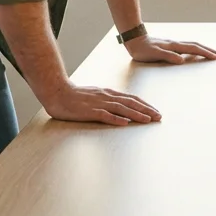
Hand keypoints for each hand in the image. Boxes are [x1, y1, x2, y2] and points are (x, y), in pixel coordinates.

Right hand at [40, 82, 161, 125]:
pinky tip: (125, 123)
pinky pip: (105, 115)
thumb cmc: (75, 96)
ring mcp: (98, 103)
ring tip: (148, 120)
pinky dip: (116, 119)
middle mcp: (106, 96)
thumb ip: (108, 101)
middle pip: (130, 103)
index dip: (144, 104)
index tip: (155, 111)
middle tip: (159, 117)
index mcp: (108, 93)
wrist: (57, 92)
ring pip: (121, 109)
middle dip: (146, 110)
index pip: (131, 98)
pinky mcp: (89, 111)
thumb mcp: (95, 95)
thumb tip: (121, 109)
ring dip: (136, 114)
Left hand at [125, 35, 215, 64]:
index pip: (193, 49)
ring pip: (192, 45)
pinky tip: (195, 53)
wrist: (134, 40)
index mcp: (174, 46)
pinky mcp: (170, 46)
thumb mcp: (154, 54)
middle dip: (208, 50)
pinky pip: (186, 47)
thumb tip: (182, 60)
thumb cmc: (142, 50)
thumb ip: (168, 56)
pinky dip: (195, 49)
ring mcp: (173, 44)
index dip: (205, 53)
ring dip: (203, 49)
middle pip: (196, 45)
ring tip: (212, 53)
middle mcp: (176, 44)